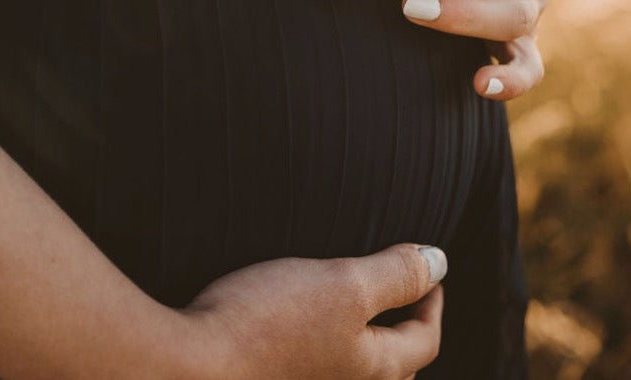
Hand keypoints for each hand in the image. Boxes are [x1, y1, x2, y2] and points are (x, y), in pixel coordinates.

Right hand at [177, 243, 446, 378]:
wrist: (192, 365)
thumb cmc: (269, 324)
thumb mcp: (345, 286)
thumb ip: (395, 275)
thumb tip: (439, 262)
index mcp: (373, 371)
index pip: (424, 341)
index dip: (432, 301)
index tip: (430, 275)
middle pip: (394, 365)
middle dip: (406, 330)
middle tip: (403, 296)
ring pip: (357, 370)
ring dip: (368, 341)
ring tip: (360, 310)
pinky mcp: (279, 379)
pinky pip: (322, 368)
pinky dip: (333, 348)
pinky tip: (311, 327)